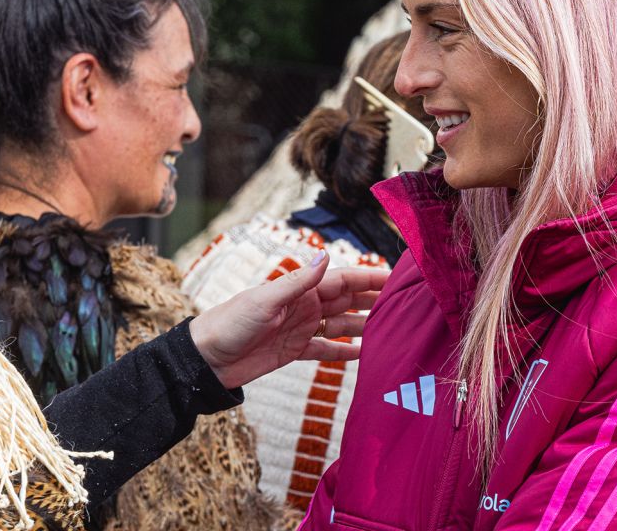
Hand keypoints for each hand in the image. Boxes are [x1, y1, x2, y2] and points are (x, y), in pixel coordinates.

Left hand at [189, 251, 386, 388]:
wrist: (205, 359)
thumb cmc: (229, 322)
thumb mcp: (265, 301)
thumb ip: (298, 282)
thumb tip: (325, 257)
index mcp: (300, 289)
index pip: (344, 279)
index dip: (372, 277)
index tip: (400, 278)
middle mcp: (305, 305)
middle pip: (349, 299)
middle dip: (377, 299)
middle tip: (411, 303)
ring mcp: (302, 328)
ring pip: (343, 324)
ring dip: (368, 325)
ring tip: (397, 329)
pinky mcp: (295, 351)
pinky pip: (327, 350)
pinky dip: (346, 352)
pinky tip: (368, 354)